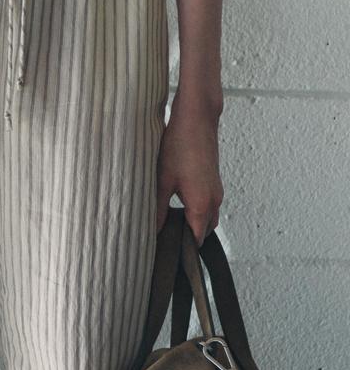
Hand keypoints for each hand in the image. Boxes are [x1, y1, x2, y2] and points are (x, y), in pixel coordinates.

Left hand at [155, 91, 223, 245]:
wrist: (198, 117)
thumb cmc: (181, 144)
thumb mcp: (162, 180)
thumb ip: (158, 209)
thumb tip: (154, 230)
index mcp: (201, 205)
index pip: (196, 240)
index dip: (183, 248)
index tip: (168, 252)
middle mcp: (213, 200)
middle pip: (204, 231)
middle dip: (188, 237)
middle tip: (166, 240)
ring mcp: (216, 191)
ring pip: (207, 218)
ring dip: (193, 223)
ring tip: (170, 224)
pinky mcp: (213, 181)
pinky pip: (208, 205)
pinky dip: (196, 211)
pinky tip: (177, 206)